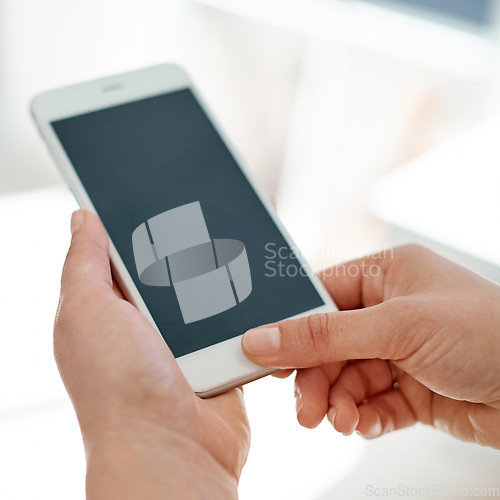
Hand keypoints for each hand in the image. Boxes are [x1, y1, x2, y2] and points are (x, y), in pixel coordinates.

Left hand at [54, 210, 249, 498]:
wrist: (173, 451)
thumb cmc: (120, 390)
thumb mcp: (86, 313)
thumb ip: (84, 262)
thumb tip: (82, 217)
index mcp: (111, 307)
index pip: (127, 248)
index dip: (142, 217)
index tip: (163, 187)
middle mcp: (149, 320)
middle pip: (175, 262)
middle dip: (193, 234)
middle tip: (215, 196)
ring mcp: (188, 336)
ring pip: (212, 284)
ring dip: (226, 263)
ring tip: (245, 223)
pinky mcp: (222, 350)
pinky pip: (240, 313)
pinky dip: (249, 295)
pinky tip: (262, 270)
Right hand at [242, 245, 499, 447]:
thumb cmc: (490, 332)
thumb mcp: (397, 326)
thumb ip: (323, 335)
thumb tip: (262, 338)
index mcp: (385, 275)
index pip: (320, 297)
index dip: (291, 327)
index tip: (266, 356)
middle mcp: (390, 310)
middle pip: (328, 343)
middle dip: (316, 376)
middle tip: (305, 406)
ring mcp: (400, 350)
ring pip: (345, 377)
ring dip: (337, 401)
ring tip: (338, 420)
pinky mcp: (411, 387)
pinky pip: (369, 402)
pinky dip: (362, 416)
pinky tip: (363, 423)